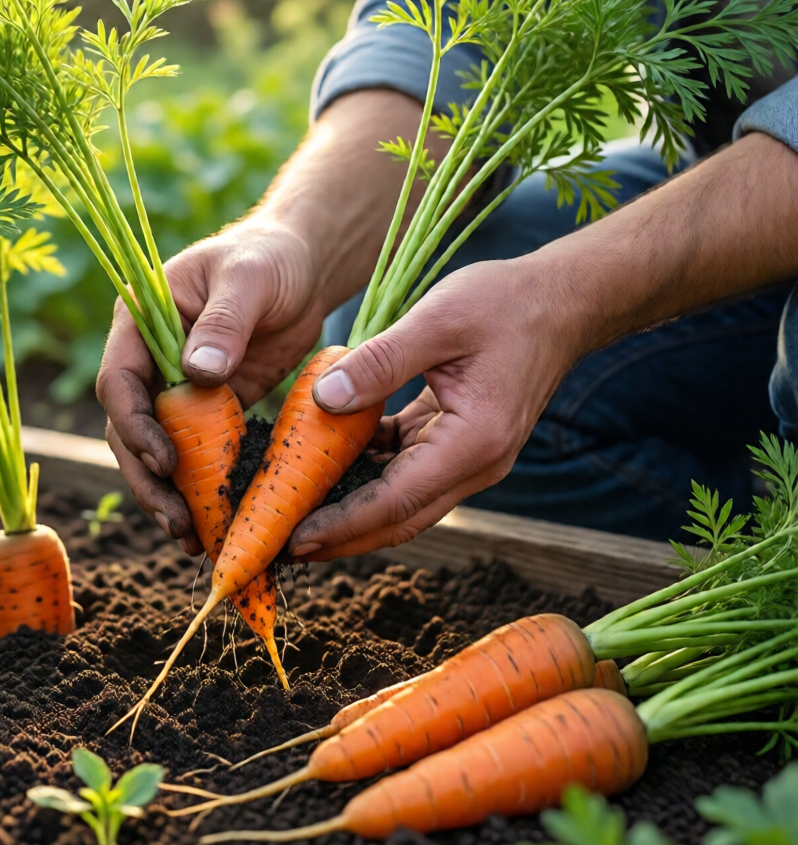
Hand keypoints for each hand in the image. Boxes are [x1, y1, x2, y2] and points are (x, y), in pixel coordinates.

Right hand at [96, 220, 327, 553]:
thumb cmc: (271, 258)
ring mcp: (177, 387)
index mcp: (139, 321)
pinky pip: (197, 452)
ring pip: (158, 449)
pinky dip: (202, 485)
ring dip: (169, 493)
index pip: (119, 381)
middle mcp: (149, 359)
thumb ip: (224, 323)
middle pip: (129, 428)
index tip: (166, 461)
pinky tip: (216, 520)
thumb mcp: (249, 280)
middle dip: (148, 476)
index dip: (136, 425)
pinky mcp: (210, 408)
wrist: (304, 267)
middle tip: (177, 520)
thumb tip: (196, 374)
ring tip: (192, 537)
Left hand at [287, 258, 584, 559]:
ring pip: (402, 499)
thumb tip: (324, 399)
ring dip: (352, 507)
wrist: (561, 301)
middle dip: (342, 535)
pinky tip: (332, 457)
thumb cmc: (505, 303)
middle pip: (399, 517)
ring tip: (298, 507)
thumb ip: (380, 362)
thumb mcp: (438, 320)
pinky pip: (407, 467)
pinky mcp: (459, 441)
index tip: (294, 537)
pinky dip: (370, 469)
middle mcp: (476, 463)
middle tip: (284, 543)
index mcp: (473, 441)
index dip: (343, 523)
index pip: (397, 501)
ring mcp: (470, 456)